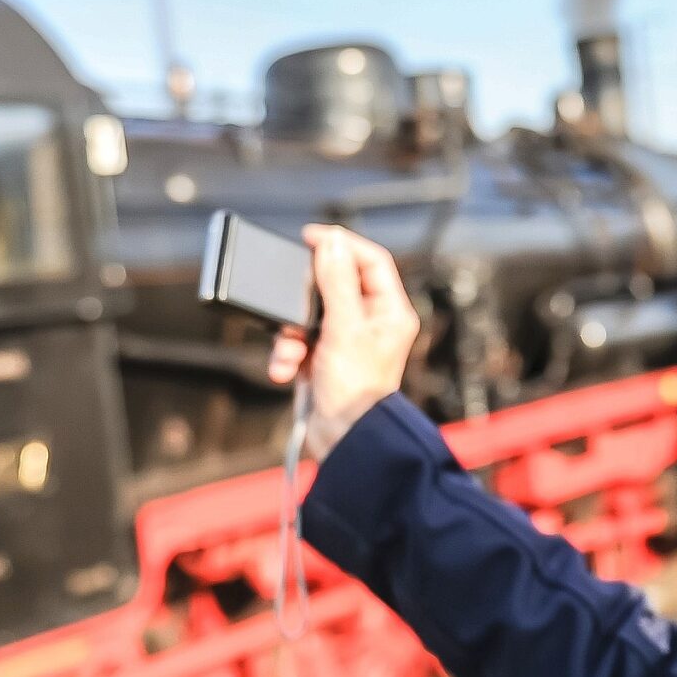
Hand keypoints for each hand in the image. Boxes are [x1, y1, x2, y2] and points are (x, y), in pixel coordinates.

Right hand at [266, 226, 418, 458]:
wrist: (343, 440)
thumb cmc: (356, 390)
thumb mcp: (344, 327)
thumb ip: (336, 281)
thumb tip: (332, 242)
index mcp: (390, 310)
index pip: (372, 260)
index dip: (343, 244)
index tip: (312, 236)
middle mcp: (371, 323)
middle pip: (335, 285)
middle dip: (307, 297)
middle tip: (291, 296)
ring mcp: (346, 342)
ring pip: (310, 315)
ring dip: (292, 333)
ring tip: (292, 351)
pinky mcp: (323, 360)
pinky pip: (298, 342)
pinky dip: (288, 354)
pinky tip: (286, 370)